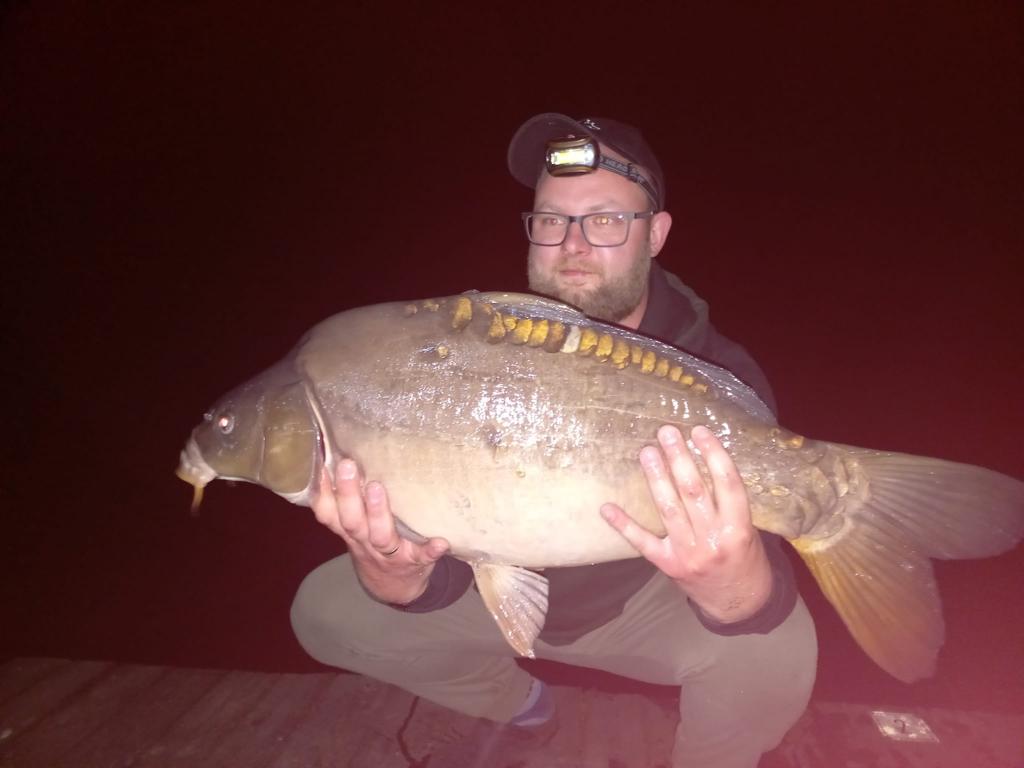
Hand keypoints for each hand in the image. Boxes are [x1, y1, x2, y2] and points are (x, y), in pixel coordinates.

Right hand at [312, 459, 449, 604]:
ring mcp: (390, 554)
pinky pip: (422, 556)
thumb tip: (340, 454)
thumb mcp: (355, 528)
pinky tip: (440, 542)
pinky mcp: (415, 562)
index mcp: (350, 530)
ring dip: (378, 513)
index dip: (322, 492)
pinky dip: (430, 550)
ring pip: (380, 536)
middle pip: (352, 521)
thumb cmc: (373, 545)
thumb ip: (347, 501)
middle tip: (349, 465)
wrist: (395, 589)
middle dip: (348, 495)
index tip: (322, 465)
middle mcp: (364, 542)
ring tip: (377, 488)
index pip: (328, 513)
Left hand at [600, 424, 771, 622]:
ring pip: (669, 509)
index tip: (699, 431)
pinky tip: (607, 507)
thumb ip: (729, 503)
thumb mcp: (748, 530)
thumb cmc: (745, 558)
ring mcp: (689, 553)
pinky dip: (624, 525)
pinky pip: (643, 542)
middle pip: (693, 491)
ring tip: (647, 452)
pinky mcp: (668, 565)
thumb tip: (705, 459)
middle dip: (679, 458)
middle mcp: (714, 540)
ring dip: (656, 478)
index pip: (728, 484)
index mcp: (739, 528)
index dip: (714, 454)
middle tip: (666, 432)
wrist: (739, 605)